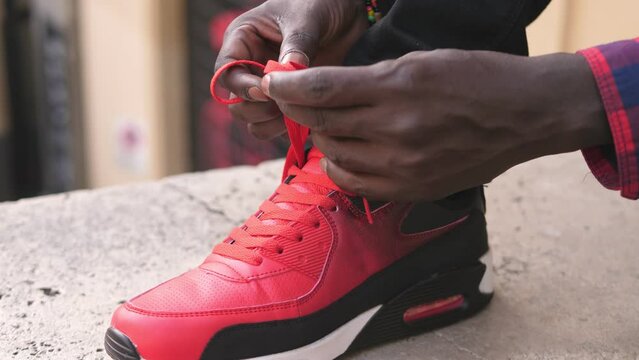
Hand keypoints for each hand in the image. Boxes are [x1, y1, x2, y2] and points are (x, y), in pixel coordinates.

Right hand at [215, 0, 367, 139]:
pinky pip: (280, 126)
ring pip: (254, 121)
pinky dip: (291, 129)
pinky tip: (311, 117)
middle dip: (256, 110)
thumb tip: (289, 70)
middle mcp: (252, 66)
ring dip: (272, 125)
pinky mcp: (292, 101)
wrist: (350, 12)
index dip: (241, 87)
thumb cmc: (321, 2)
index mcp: (244, 40)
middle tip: (285, 104)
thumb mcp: (308, 16)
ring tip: (298, 113)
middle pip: (236, 104)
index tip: (265, 91)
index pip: (225, 73)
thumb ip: (297, 43)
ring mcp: (271, 87)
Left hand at [262, 50, 610, 200]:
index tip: (272, 85)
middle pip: (322, 122)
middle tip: (292, 101)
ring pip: (334, 153)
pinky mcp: (412, 187)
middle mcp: (396, 128)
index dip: (287, 88)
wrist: (527, 114)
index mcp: (398, 86)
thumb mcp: (421, 63)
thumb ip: (369, 80)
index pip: (321, 89)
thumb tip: (326, 92)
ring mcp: (404, 163)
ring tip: (325, 124)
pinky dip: (338, 166)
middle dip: (298, 110)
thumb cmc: (477, 79)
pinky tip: (342, 153)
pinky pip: (354, 182)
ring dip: (320, 136)